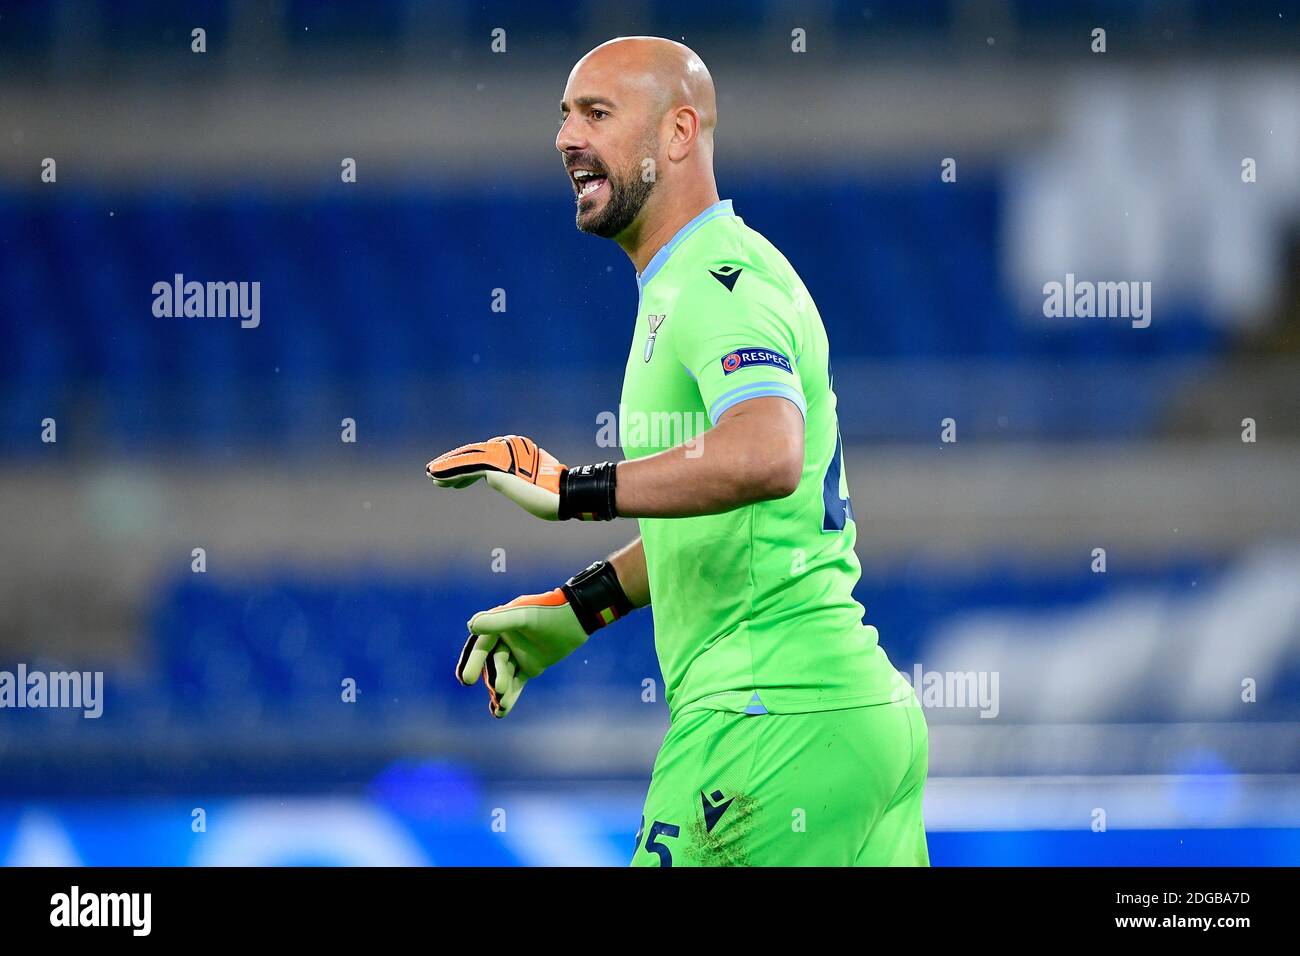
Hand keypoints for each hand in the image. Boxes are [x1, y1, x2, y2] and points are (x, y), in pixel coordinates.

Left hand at [426, 435, 564, 519]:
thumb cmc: (556, 496)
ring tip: (431, 474)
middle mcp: (508, 446)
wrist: (560, 495)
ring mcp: (501, 454)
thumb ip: (522, 480)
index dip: (467, 468)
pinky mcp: (494, 465)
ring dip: (446, 467)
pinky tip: (434, 476)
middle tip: (435, 472)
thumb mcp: (537, 486)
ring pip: (467, 459)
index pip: (486, 456)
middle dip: (453, 464)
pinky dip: (448, 471)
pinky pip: (465, 467)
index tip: (456, 480)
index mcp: (519, 449)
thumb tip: (513, 484)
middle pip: (474, 454)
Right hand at [456, 588, 588, 717]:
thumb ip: (499, 622)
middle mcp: (504, 641)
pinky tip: (501, 712)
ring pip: (504, 676)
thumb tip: (471, 626)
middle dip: (494, 679)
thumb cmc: (549, 612)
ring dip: (501, 692)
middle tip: (499, 691)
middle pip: (492, 665)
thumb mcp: (524, 617)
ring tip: (501, 706)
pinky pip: (516, 683)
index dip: (473, 663)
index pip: (481, 647)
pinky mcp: (529, 667)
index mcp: (498, 626)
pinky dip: (510, 697)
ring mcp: (516, 655)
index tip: (466, 680)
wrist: (576, 619)